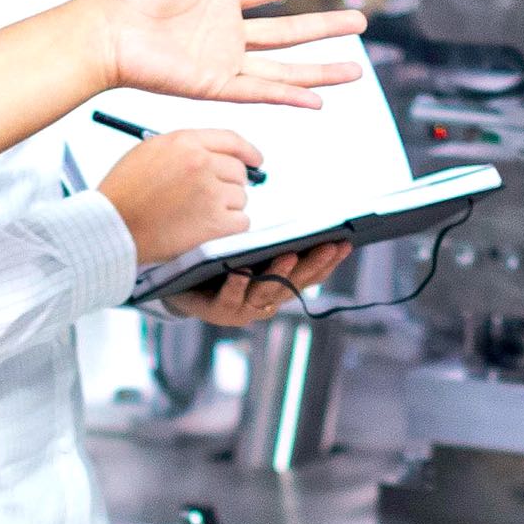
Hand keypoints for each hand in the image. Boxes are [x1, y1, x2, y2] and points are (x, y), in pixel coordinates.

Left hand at [90, 0, 364, 105]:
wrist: (105, 31)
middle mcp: (226, 32)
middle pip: (289, 31)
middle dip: (325, 28)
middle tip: (359, 24)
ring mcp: (223, 61)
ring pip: (284, 67)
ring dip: (319, 70)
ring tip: (354, 71)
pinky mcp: (215, 85)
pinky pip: (260, 91)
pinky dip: (289, 96)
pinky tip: (317, 99)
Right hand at [101, 130, 262, 267]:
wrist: (111, 228)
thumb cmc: (123, 193)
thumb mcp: (149, 152)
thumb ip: (185, 149)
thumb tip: (215, 156)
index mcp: (185, 141)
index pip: (232, 141)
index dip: (248, 152)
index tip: (256, 160)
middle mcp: (201, 163)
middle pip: (239, 171)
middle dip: (229, 185)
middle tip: (212, 199)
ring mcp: (210, 193)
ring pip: (241, 198)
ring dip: (226, 208)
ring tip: (197, 216)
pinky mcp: (214, 222)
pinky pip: (241, 222)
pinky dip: (229, 228)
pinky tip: (206, 230)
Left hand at [163, 241, 345, 325]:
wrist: (179, 287)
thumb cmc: (219, 268)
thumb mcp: (249, 253)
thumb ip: (272, 242)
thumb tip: (299, 213)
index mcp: (278, 286)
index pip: (311, 274)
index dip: (329, 261)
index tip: (345, 242)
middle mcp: (266, 301)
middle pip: (295, 283)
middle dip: (313, 264)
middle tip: (327, 246)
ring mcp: (243, 308)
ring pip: (266, 292)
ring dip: (279, 274)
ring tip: (287, 256)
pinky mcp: (218, 311)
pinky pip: (229, 299)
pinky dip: (236, 286)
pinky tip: (240, 273)